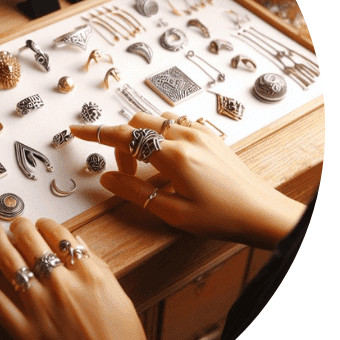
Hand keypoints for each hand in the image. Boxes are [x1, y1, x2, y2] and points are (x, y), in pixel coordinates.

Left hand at [0, 216, 156, 339]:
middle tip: (13, 221)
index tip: (41, 222)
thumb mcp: (121, 301)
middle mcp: (62, 286)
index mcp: (90, 275)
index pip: (60, 234)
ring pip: (9, 260)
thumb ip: (98, 269)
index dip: (46, 224)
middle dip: (19, 225)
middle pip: (31, 241)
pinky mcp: (22, 332)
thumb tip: (78, 244)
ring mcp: (39, 308)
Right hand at [72, 112, 304, 248]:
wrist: (263, 213)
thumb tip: (106, 178)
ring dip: (144, 138)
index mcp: (174, 156)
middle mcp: (186, 136)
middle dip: (124, 143)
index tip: (77, 130)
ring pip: (157, 121)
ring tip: (151, 171)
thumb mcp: (173, 213)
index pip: (125, 137)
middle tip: (127, 172)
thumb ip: (135, 193)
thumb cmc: (223, 217)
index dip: (97, 133)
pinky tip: (170, 162)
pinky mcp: (211, 136)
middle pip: (138, 124)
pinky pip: (176, 124)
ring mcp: (201, 133)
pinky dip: (163, 136)